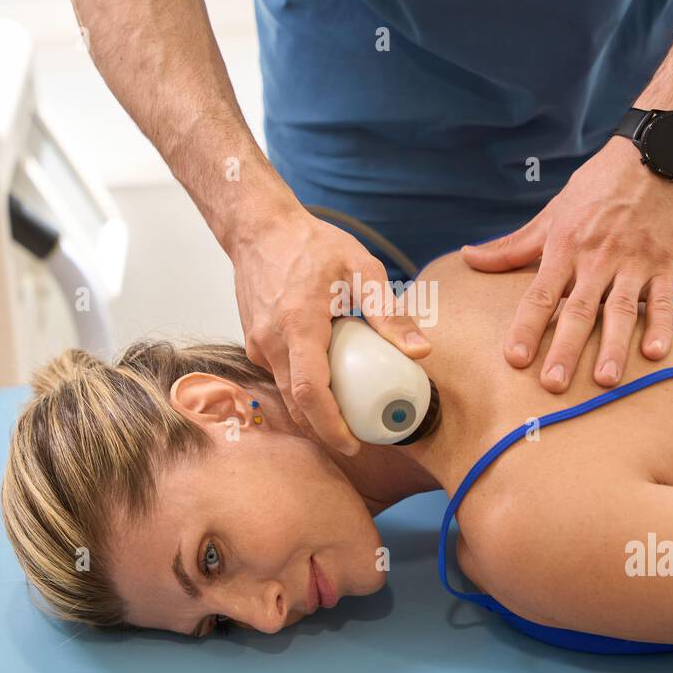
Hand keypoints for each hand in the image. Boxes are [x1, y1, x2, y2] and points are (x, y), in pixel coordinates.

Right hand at [230, 198, 430, 453]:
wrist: (259, 228)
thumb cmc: (311, 243)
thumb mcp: (361, 268)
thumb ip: (389, 313)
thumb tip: (420, 351)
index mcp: (298, 325)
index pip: (310, 392)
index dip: (331, 427)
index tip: (352, 444)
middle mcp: (271, 341)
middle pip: (296, 404)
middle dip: (324, 430)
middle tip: (356, 441)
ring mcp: (256, 343)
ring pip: (285, 392)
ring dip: (312, 410)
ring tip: (345, 415)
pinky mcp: (253, 342)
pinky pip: (278, 375)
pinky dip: (301, 387)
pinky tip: (326, 381)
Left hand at [461, 137, 672, 393]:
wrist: (655, 156)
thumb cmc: (598, 188)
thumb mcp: (552, 213)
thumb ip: (512, 246)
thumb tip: (468, 258)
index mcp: (565, 247)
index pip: (540, 294)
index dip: (527, 327)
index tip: (514, 358)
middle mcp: (597, 258)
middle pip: (578, 310)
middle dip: (564, 349)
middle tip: (552, 385)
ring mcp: (633, 262)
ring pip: (620, 310)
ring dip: (612, 347)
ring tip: (603, 381)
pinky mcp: (667, 264)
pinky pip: (663, 300)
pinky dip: (660, 326)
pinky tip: (654, 354)